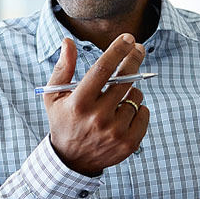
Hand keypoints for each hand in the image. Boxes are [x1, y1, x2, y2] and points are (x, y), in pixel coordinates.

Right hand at [43, 34, 148, 175]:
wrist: (71, 160)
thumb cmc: (63, 121)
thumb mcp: (55, 95)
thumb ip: (63, 68)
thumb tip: (68, 42)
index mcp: (79, 103)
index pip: (103, 69)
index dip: (117, 50)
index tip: (128, 38)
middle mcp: (98, 118)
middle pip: (125, 80)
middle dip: (133, 60)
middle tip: (137, 49)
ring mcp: (115, 132)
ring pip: (136, 96)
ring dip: (131, 90)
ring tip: (118, 96)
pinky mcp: (129, 143)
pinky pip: (144, 113)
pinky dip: (139, 108)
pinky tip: (125, 110)